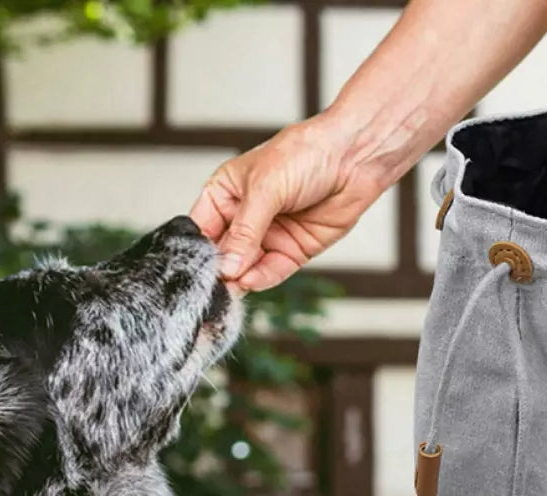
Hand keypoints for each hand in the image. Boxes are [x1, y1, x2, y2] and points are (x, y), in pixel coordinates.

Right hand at [190, 111, 384, 290]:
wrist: (354, 157)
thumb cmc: (306, 154)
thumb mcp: (266, 189)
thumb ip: (245, 231)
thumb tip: (226, 267)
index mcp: (226, 193)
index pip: (201, 229)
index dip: (196, 250)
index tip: (192, 271)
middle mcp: (244, 217)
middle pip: (223, 254)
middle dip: (218, 272)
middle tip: (211, 288)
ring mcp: (269, 236)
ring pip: (246, 267)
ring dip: (238, 280)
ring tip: (230, 290)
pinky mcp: (292, 250)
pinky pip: (272, 271)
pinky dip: (262, 279)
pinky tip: (251, 282)